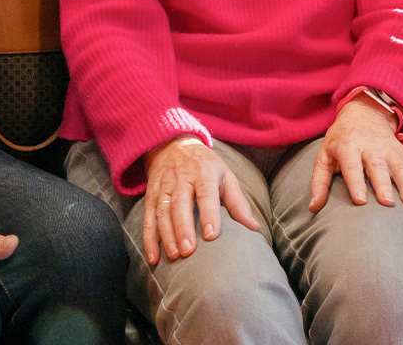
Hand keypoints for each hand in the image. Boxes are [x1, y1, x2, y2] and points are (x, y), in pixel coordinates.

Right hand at [140, 136, 260, 265]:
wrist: (172, 145)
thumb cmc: (205, 166)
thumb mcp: (225, 176)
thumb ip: (238, 203)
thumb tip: (254, 228)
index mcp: (204, 173)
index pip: (206, 193)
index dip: (209, 214)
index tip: (211, 236)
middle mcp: (181, 179)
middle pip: (180, 204)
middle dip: (183, 228)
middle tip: (188, 251)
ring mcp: (163, 187)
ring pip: (162, 212)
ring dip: (166, 235)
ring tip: (174, 255)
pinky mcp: (150, 196)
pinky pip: (148, 218)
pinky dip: (149, 239)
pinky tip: (153, 257)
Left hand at [308, 95, 402, 212]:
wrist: (364, 112)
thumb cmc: (341, 139)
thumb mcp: (325, 155)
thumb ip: (319, 181)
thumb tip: (314, 207)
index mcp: (347, 145)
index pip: (352, 165)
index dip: (356, 182)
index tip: (361, 201)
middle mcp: (369, 145)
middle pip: (378, 166)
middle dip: (383, 184)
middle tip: (388, 203)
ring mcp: (388, 147)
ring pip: (399, 166)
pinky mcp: (401, 150)